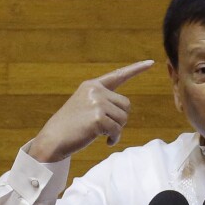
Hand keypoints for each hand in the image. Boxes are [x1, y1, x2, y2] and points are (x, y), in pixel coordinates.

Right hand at [29, 60, 154, 161]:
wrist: (53, 139)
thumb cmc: (70, 127)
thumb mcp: (85, 107)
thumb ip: (103, 102)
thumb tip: (125, 110)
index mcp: (92, 86)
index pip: (118, 75)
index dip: (136, 69)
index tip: (151, 62)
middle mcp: (95, 91)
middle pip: (126, 105)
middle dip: (120, 119)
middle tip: (106, 127)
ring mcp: (97, 103)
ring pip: (124, 118)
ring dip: (117, 130)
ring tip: (102, 134)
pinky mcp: (98, 118)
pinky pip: (117, 130)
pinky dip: (114, 138)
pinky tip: (104, 141)